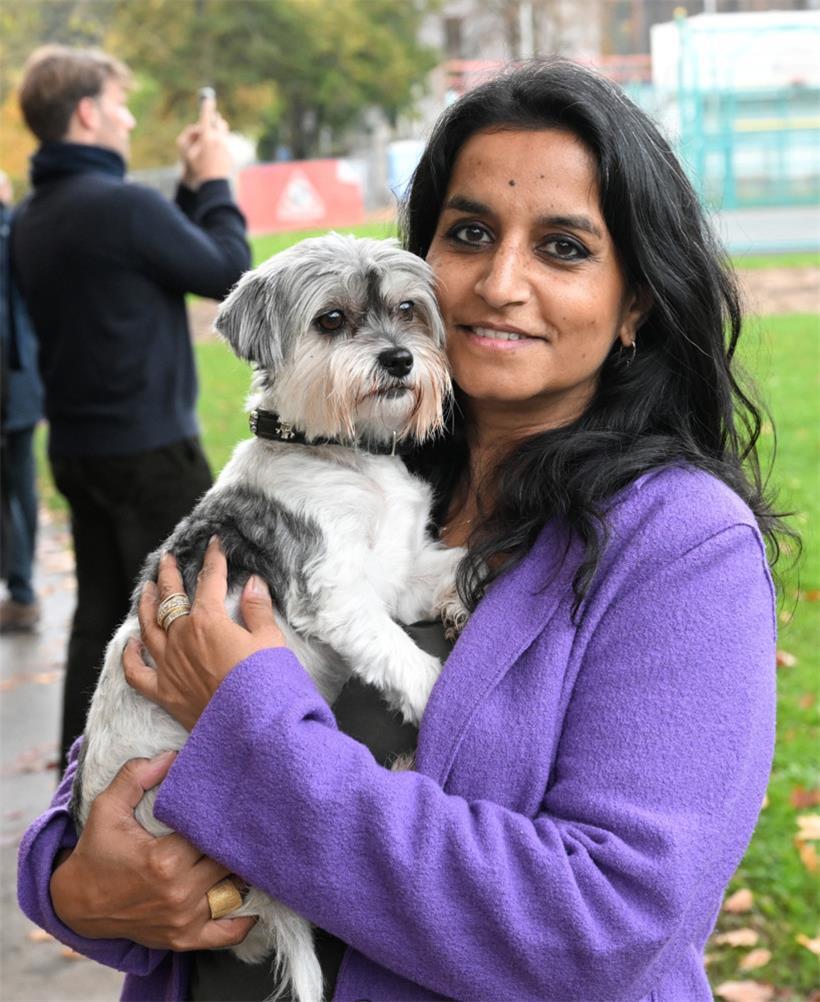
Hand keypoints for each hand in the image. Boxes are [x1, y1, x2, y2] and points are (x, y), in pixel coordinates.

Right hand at [50, 753, 255, 949]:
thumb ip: (135, 777)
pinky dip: (242, 919)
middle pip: (228, 860)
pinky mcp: (183, 939)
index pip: (213, 834)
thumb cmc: (96, 852)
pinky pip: (226, 933)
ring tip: (248, 851)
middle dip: (235, 842)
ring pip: (233, 890)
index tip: (234, 803)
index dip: (224, 817)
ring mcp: (183, 919)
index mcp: (164, 861)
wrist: (76, 904)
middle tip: (246, 824)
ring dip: (240, 872)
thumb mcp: (107, 809)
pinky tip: (250, 898)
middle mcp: (178, 893)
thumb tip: (172, 755)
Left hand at [123, 537, 284, 729]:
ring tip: (147, 588)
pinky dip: (131, 655)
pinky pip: (137, 671)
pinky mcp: (163, 692)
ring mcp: (169, 665)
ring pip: (149, 626)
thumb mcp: (270, 641)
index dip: (213, 559)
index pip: (209, 581)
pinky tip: (131, 642)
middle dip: (169, 575)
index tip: (214, 544)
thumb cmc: (266, 684)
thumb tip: (253, 583)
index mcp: (209, 621)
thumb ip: (257, 610)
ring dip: (146, 604)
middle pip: (170, 598)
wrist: (252, 730)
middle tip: (167, 559)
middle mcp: (182, 638)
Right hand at [177, 95, 232, 188]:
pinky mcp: (230, 152)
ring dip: (217, 131)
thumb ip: (189, 136)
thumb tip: (197, 128)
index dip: (207, 106)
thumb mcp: (186, 152)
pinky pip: (225, 143)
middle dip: (213, 121)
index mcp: (207, 137)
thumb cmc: (197, 169)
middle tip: (206, 127)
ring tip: (210, 141)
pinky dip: (220, 143)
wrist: (213, 183)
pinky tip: (214, 155)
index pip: (207, 117)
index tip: (208, 100)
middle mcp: (218, 139)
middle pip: (219, 121)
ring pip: (224, 131)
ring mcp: (226, 146)